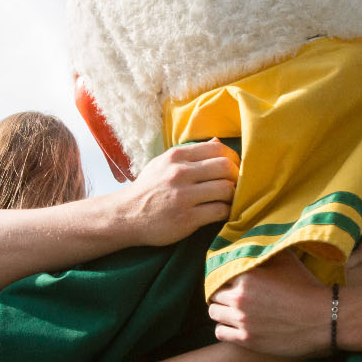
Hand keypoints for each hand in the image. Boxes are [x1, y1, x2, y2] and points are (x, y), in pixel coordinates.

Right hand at [114, 140, 237, 245]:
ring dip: (232, 196)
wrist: (126, 215)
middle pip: (226, 167)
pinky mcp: (187, 218)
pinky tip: (221, 213)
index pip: (218, 149)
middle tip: (233, 185)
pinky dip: (226, 212)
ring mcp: (183, 196)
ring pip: (226, 189)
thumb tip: (218, 142)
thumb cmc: (148, 188)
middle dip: (236, 176)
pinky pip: (219, 211)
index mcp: (176, 156)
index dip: (231, 159)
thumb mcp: (164, 163)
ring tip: (227, 200)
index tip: (231, 169)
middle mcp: (180, 173)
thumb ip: (190, 153)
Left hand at [208, 252, 329, 358]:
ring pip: (213, 313)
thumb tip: (253, 240)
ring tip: (234, 310)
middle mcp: (239, 298)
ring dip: (222, 311)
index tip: (231, 280)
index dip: (224, 276)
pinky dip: (225, 328)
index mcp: (247, 276)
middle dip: (222, 293)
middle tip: (233, 295)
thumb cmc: (305, 286)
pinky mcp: (247, 339)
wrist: (323, 317)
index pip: (218, 273)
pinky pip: (220, 333)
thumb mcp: (286, 259)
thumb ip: (264, 250)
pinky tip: (236, 325)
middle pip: (214, 295)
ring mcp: (242, 321)